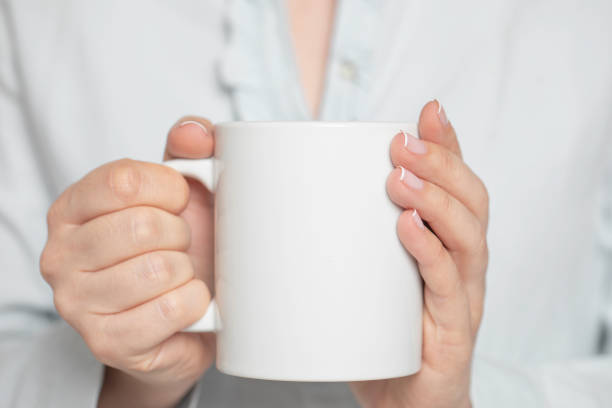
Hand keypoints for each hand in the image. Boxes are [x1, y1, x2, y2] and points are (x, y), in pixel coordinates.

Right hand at [40, 117, 216, 407]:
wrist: (181, 318)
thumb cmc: (177, 247)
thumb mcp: (181, 191)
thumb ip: (189, 148)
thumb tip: (194, 133)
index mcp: (71, 208)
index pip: (124, 181)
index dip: (171, 190)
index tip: (180, 203)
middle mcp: (60, 255)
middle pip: (143, 227)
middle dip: (180, 235)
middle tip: (179, 246)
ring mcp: (77, 304)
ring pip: (159, 270)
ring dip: (188, 271)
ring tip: (179, 276)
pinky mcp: (107, 343)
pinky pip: (172, 310)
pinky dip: (195, 303)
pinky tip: (187, 304)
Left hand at [350, 101, 488, 407]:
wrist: (399, 405)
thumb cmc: (379, 337)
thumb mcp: (367, 277)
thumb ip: (349, 238)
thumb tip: (296, 193)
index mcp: (446, 247)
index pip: (459, 185)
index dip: (449, 145)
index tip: (426, 109)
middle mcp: (463, 267)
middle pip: (473, 201)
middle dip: (442, 163)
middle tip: (401, 142)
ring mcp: (461, 301)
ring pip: (469, 239)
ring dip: (437, 199)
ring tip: (400, 175)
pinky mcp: (450, 336)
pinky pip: (449, 290)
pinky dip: (431, 254)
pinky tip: (407, 229)